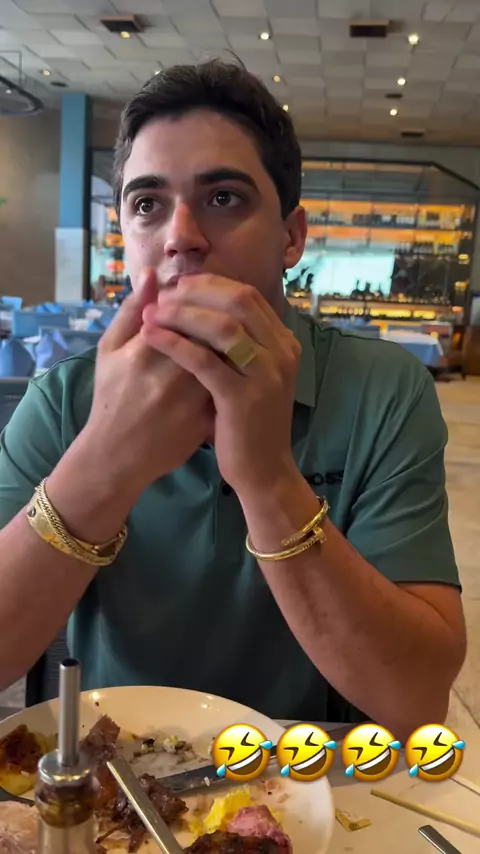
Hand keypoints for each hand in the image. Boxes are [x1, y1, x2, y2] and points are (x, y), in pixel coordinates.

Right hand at [84, 269, 213, 496]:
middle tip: (215, 315)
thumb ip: (132, 310)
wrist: (118, 455)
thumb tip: (153, 274)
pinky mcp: (208, 419)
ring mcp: (194, 399)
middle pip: (214, 331)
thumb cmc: (111, 397)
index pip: (187, 311)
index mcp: (147, 351)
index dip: (196, 300)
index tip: (193, 299)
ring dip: (231, 342)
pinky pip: (230, 383)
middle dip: (218, 319)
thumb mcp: (109, 350)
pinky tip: (228, 365)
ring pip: (226, 356)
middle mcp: (174, 374)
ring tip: (222, 338)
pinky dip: (233, 369)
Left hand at [141, 274, 300, 497]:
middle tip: (163, 295)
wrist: (264, 472)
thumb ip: (239, 342)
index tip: (179, 285)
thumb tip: (209, 305)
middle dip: (196, 292)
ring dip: (182, 313)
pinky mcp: (243, 399)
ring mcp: (265, 375)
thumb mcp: (252, 376)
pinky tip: (151, 336)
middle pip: (238, 301)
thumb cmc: (248, 424)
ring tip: (152, 313)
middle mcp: (281, 353)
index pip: (247, 295)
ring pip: (223, 326)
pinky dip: (174, 343)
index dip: (210, 284)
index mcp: (283, 343)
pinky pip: (204, 361)